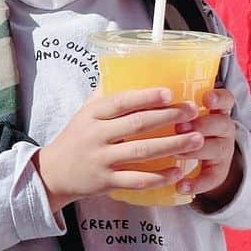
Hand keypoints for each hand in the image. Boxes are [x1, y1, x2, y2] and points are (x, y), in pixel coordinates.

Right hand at [33, 88, 204, 211]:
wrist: (53, 173)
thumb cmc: (75, 138)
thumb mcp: (84, 113)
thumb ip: (105, 95)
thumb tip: (127, 68)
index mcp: (92, 115)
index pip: (120, 102)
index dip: (145, 97)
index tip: (169, 92)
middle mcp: (95, 136)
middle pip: (136, 125)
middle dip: (168, 118)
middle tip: (193, 112)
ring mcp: (101, 160)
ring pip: (141, 152)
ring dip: (172, 146)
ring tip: (197, 139)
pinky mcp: (105, 182)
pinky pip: (136, 180)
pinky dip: (159, 177)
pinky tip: (178, 171)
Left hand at [175, 88, 241, 206]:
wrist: (207, 160)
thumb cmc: (187, 129)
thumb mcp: (184, 115)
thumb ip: (172, 105)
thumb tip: (142, 93)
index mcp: (216, 110)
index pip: (225, 99)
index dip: (217, 98)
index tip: (205, 97)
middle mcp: (223, 128)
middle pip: (221, 123)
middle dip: (202, 124)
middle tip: (181, 127)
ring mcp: (223, 150)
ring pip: (216, 148)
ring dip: (196, 150)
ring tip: (177, 154)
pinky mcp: (218, 172)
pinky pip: (211, 178)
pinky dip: (197, 183)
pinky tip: (181, 187)